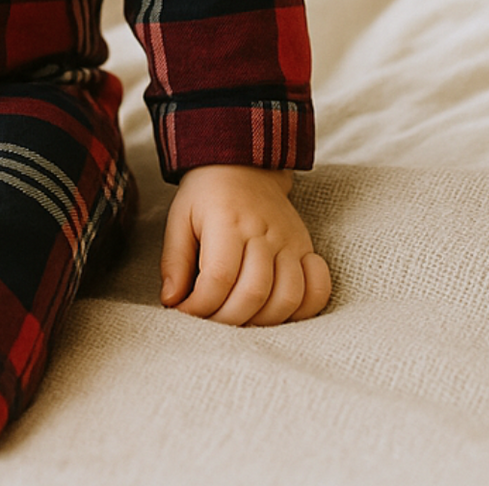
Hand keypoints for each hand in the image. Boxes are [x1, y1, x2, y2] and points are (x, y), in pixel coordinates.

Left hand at [160, 164, 330, 325]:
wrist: (243, 165)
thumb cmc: (205, 196)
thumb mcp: (179, 218)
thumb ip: (174, 261)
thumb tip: (172, 301)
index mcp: (227, 222)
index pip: (218, 278)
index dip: (200, 306)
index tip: (185, 313)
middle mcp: (263, 232)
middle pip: (253, 293)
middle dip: (227, 320)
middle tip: (208, 323)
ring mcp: (290, 242)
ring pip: (287, 298)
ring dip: (261, 322)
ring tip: (237, 321)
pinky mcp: (306, 249)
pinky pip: (317, 290)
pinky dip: (302, 311)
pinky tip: (277, 314)